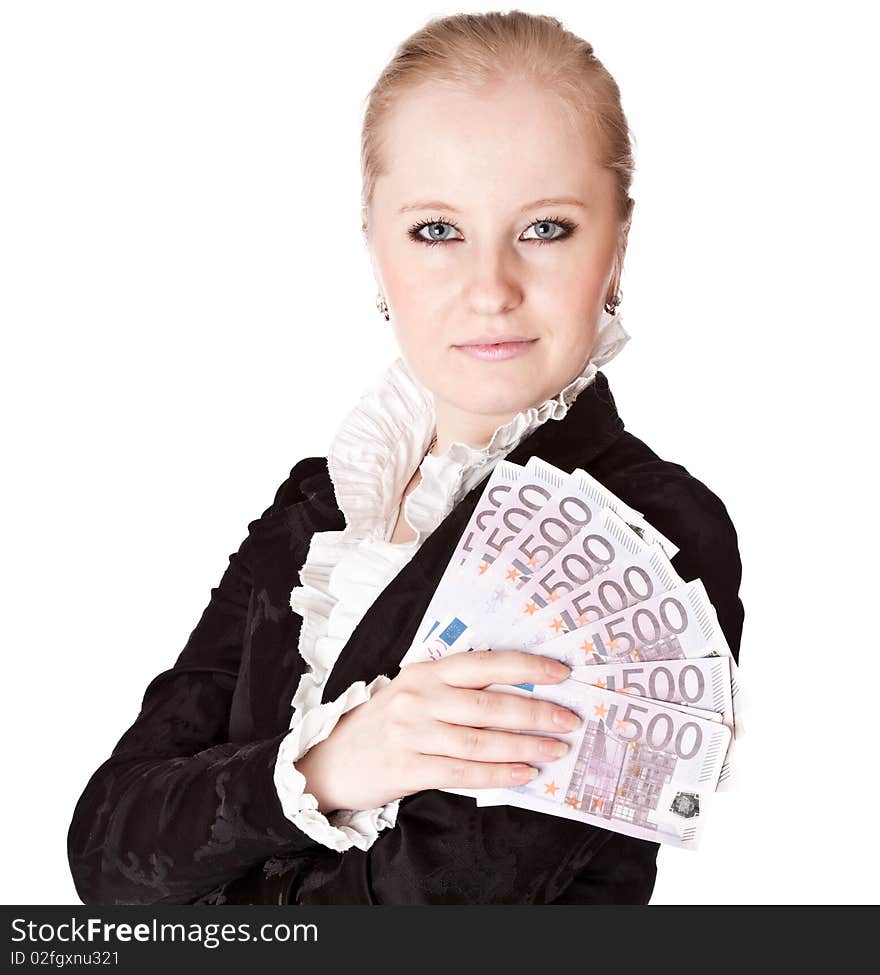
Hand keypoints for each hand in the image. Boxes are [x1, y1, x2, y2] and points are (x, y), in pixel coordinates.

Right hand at [292, 650, 580, 813]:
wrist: (332, 759)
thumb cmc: (385, 722)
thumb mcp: (414, 691)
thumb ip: (456, 689)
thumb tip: (519, 693)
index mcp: (425, 671)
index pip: (484, 663)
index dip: (525, 665)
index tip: (560, 671)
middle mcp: (419, 697)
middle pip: (489, 704)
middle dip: (536, 711)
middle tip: (569, 719)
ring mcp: (412, 733)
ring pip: (481, 740)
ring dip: (525, 745)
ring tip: (556, 749)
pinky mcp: (406, 768)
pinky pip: (462, 772)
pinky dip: (498, 774)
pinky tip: (524, 774)